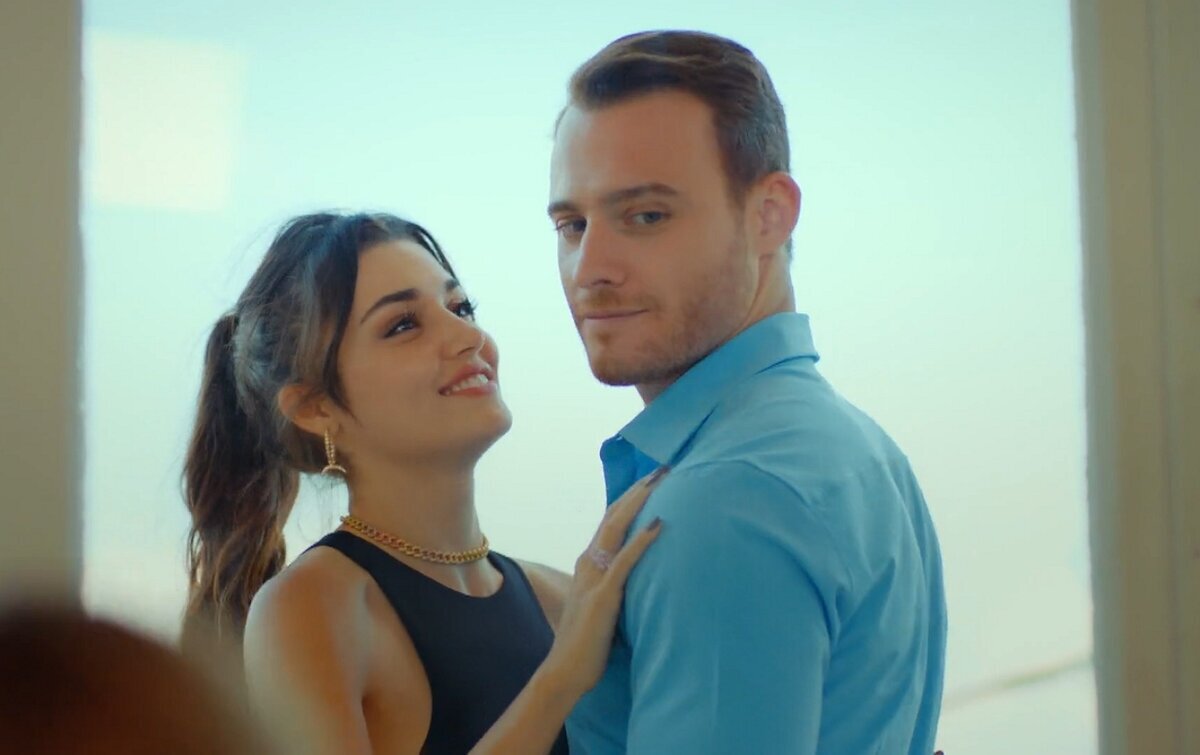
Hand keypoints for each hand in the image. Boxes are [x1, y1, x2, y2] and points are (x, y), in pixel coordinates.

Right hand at [542, 467, 667, 698]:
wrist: (564, 671)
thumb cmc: (588, 643)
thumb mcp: (605, 605)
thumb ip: (616, 585)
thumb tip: (640, 575)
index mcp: (589, 564)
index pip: (610, 521)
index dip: (630, 498)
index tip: (651, 479)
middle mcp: (589, 563)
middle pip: (614, 516)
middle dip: (638, 490)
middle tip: (662, 467)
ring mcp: (595, 578)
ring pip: (616, 529)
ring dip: (639, 502)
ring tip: (660, 481)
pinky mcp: (604, 596)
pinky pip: (625, 562)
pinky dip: (642, 541)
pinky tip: (658, 524)